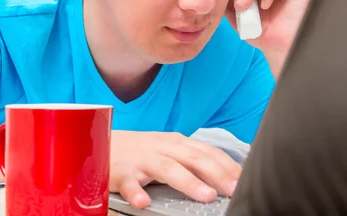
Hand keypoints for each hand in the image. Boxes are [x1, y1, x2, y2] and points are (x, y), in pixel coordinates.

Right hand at [109, 130, 241, 208]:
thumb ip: (191, 160)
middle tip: (234, 190)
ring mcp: (142, 159)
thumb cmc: (140, 151)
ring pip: (167, 168)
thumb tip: (223, 177)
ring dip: (188, 182)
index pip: (208, 153)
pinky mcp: (121, 172)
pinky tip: (144, 203)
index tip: (246, 180)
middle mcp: (162, 148)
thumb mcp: (168, 150)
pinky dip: (136, 192)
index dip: (228, 166)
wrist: (100, 143)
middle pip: (194, 159)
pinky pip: (129, 183)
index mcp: (177, 143)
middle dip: (217, 174)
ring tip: (205, 196)